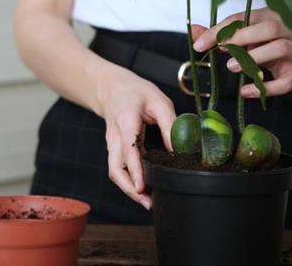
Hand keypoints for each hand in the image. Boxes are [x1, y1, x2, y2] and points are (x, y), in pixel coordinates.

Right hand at [95, 65, 175, 209]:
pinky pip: (118, 169)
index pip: (128, 149)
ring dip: (128, 190)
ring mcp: (112, 145)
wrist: (112, 88)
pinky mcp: (114, 150)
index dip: (134, 169)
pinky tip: (143, 189)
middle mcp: (115, 137)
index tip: (142, 186)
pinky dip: (128, 182)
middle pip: (115, 169)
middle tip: (148, 202)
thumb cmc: (136, 92)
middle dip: (130, 189)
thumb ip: (170, 125)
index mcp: (126, 121)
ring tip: (148, 201)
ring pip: (115, 173)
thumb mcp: (158, 101)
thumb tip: (180, 149)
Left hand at [192, 8, 291, 97]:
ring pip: (280, 48)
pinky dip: (264, 87)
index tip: (199, 44)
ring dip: (254, 57)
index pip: (243, 18)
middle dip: (241, 37)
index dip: (220, 30)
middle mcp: (286, 31)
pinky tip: (246, 91)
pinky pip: (284, 81)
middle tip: (219, 49)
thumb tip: (194, 31)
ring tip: (231, 67)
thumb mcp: (248, 37)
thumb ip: (221, 35)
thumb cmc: (274, 45)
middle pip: (268, 27)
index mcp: (269, 17)